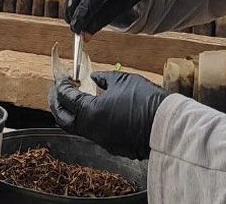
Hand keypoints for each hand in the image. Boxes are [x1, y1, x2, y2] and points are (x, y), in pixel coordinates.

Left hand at [49, 71, 167, 159]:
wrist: (167, 126)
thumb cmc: (147, 100)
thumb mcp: (123, 80)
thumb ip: (104, 78)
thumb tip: (94, 78)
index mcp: (90, 112)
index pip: (67, 99)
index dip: (62, 86)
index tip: (63, 78)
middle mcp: (92, 130)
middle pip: (64, 118)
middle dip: (58, 103)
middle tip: (58, 90)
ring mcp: (102, 140)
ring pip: (77, 128)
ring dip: (72, 113)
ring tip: (73, 99)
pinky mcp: (113, 146)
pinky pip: (92, 133)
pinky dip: (86, 120)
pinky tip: (93, 110)